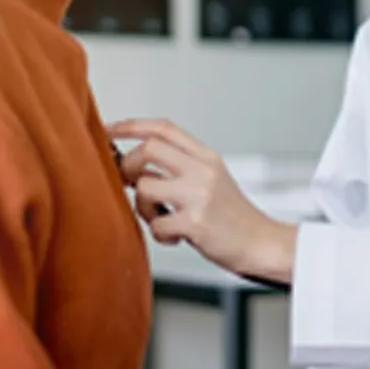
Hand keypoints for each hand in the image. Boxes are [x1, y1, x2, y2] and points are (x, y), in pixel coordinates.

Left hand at [106, 118, 295, 282]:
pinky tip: (176, 236)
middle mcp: (204, 170)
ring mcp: (199, 195)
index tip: (108, 130)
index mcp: (207, 157)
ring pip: (145, 187)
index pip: (164, 128)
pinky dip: (160, 234)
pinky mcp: (195, 222)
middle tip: (130, 185)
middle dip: (128, 166)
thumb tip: (133, 164)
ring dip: (143, 207)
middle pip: (149, 148)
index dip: (131, 125)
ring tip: (161, 218)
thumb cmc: (232, 216)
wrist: (262, 243)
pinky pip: (156, 224)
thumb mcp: (213, 179)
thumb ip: (181, 166)